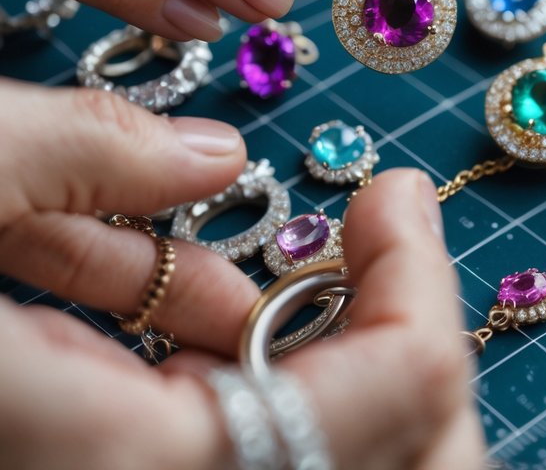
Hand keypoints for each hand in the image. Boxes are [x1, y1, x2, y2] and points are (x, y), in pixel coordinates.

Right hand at [0, 83, 483, 469]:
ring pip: (328, 459)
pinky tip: (208, 313)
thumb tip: (213, 153)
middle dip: (415, 341)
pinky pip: (233, 449)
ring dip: (349, 366)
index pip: (394, 391)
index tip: (392, 191)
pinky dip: (253, 382)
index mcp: (134, 459)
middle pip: (402, 459)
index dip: (421, 277)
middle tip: (385, 240)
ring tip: (308, 274)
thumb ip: (78, 153)